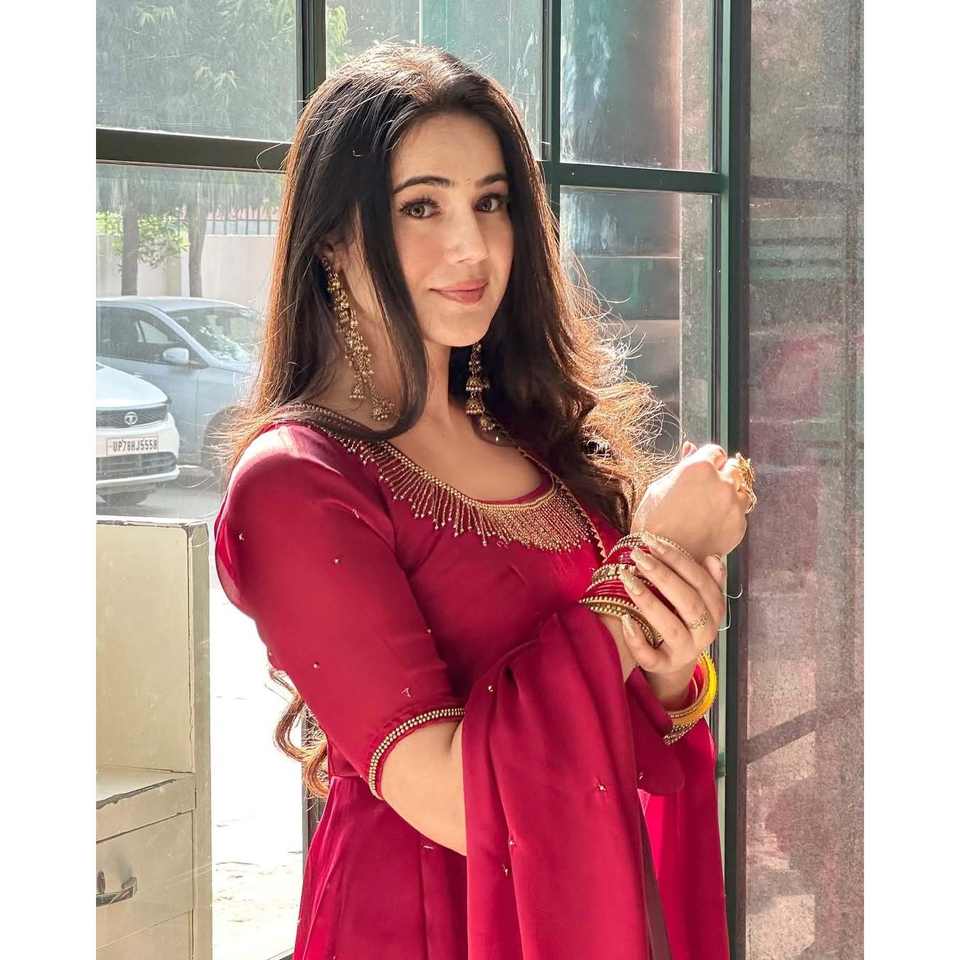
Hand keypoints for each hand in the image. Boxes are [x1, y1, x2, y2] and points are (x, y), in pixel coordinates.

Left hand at [616, 537, 725, 701]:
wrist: (673, 660)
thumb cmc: (681, 619)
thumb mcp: (695, 598)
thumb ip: (704, 579)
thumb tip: (713, 558)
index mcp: (714, 610)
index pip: (700, 581)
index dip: (677, 559)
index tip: (652, 541)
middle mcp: (705, 631)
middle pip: (688, 602)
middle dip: (662, 575)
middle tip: (637, 555)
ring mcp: (685, 651)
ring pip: (671, 627)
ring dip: (648, 601)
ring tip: (627, 578)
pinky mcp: (664, 666)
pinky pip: (651, 656)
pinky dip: (637, 640)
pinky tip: (624, 619)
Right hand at [631, 441, 749, 559]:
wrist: (660, 559)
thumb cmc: (653, 521)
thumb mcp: (660, 486)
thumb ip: (682, 465)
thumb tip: (691, 447)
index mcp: (699, 467)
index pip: (716, 452)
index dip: (708, 461)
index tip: (701, 473)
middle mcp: (721, 482)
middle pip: (734, 468)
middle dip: (723, 476)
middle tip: (706, 491)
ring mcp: (733, 505)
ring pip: (742, 490)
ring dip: (730, 495)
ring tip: (710, 508)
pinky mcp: (739, 526)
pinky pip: (740, 512)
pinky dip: (730, 515)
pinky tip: (712, 523)